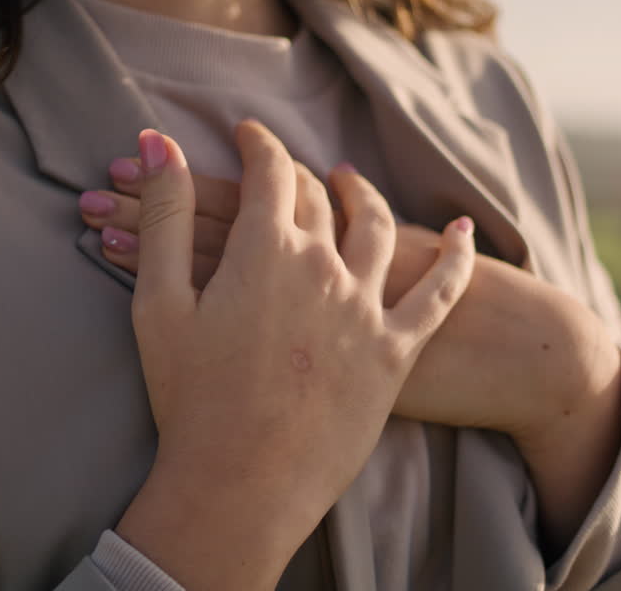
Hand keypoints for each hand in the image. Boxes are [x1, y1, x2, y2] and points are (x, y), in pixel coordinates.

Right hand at [111, 121, 475, 589]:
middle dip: (296, 174)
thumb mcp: (159, 302)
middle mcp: (326, 268)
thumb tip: (157, 140)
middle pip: (318, 199)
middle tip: (281, 170)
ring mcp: (367, 311)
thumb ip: (166, 217)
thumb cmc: (189, 399)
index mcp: (267, 249)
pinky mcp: (395, 354)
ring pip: (378, 230)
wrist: (241, 486)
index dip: (259, 144)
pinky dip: (455, 259)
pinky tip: (464, 233)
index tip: (249, 134)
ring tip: (350, 182)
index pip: (272, 171)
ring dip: (364, 197)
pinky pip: (439, 294)